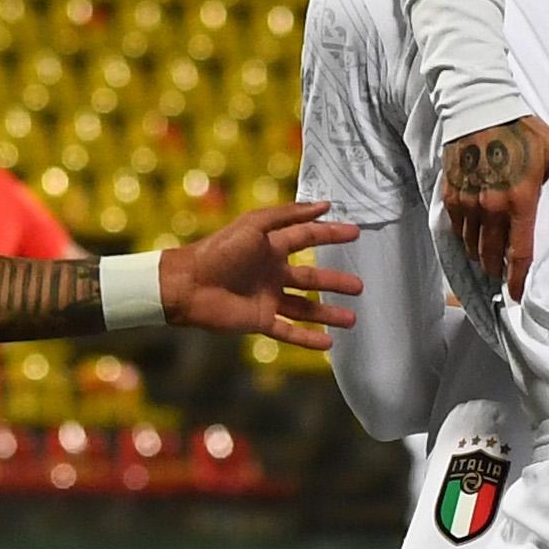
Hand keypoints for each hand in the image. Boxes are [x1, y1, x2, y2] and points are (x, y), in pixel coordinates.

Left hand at [159, 202, 360, 349]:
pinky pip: (289, 331)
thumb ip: (289, 215)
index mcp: (271, 247)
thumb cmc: (219, 250)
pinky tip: (329, 344)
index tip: (356, 232)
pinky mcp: (259, 321)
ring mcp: (267, 298)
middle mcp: (272, 273)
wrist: (189, 285)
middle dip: (336, 282)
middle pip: (311, 279)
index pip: (308, 238)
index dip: (331, 234)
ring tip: (352, 318)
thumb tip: (324, 204)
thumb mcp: (254, 224)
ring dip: (328, 314)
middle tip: (360, 286)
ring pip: (305, 308)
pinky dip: (309, 339)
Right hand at [438, 117, 548, 298]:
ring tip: (489, 259)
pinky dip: (465, 237)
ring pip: (472, 244)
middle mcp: (490, 208)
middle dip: (498, 270)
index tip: (517, 294)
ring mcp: (468, 203)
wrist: (478, 109)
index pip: (518, 253)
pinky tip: (471, 238)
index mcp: (519, 201)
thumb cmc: (519, 129)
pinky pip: (456, 227)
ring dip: (481, 255)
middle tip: (503, 276)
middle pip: (491, 255)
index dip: (517, 278)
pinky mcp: (452, 194)